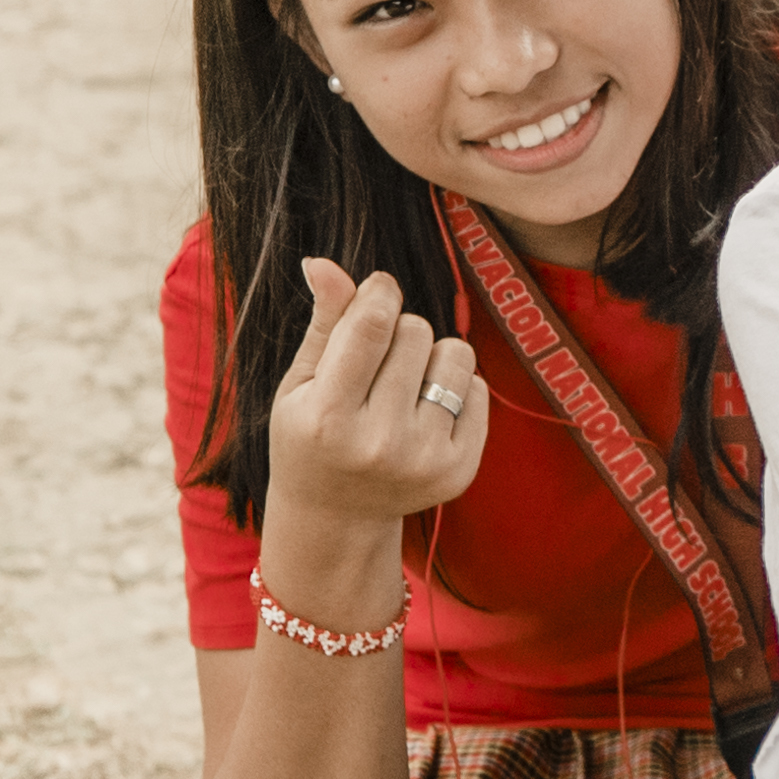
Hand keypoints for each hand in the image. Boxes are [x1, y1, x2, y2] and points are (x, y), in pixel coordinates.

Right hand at [252, 258, 487, 615]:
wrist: (336, 516)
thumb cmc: (310, 436)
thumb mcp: (301, 382)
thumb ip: (324, 323)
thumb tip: (323, 262)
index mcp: (328, 419)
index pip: (373, 324)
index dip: (380, 292)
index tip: (378, 289)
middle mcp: (379, 444)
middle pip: (416, 331)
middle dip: (399, 331)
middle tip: (377, 365)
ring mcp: (424, 461)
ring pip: (455, 354)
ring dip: (432, 356)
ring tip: (403, 386)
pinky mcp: (458, 471)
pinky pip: (478, 388)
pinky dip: (455, 388)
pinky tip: (423, 412)